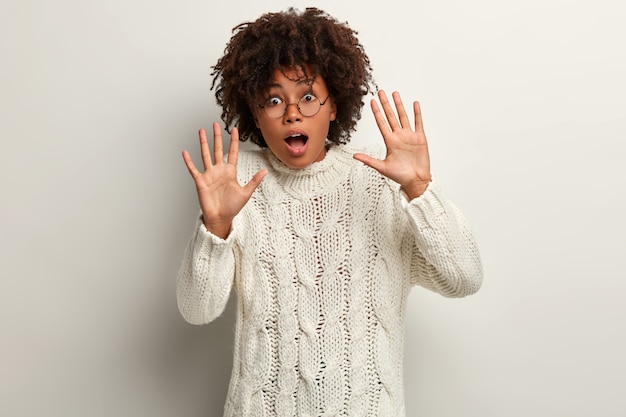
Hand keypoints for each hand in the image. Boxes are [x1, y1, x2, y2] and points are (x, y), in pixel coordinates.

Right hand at [182, 122, 266, 237]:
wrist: (221, 218)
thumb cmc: (232, 207)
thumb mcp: (246, 193)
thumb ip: (254, 181)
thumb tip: (265, 171)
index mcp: (230, 172)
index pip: (232, 152)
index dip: (233, 141)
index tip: (234, 129)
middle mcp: (219, 171)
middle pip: (218, 149)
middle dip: (217, 137)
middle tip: (216, 124)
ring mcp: (209, 175)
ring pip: (205, 155)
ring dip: (203, 143)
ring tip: (201, 131)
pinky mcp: (200, 181)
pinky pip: (193, 169)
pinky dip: (189, 161)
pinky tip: (186, 152)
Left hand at [353, 90, 431, 198]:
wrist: (415, 181)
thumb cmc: (400, 176)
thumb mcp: (382, 167)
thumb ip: (368, 160)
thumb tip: (354, 156)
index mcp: (389, 142)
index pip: (381, 123)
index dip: (377, 112)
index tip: (372, 102)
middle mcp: (399, 136)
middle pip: (391, 116)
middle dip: (386, 104)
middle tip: (381, 91)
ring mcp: (409, 136)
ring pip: (403, 117)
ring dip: (399, 105)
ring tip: (395, 94)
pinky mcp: (420, 138)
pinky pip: (418, 123)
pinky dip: (417, 113)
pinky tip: (414, 104)